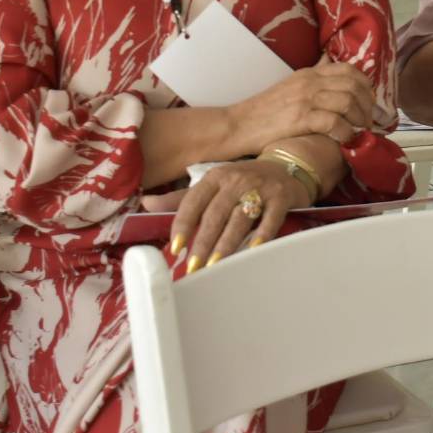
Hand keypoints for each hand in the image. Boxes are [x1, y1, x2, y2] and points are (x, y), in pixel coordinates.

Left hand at [167, 158, 314, 269]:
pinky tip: (252, 251)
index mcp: (215, 177)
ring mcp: (260, 188)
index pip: (193, 201)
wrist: (286, 166)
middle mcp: (236, 180)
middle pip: (215, 214)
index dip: (183, 225)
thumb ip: (182, 198)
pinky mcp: (281, 197)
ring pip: (239, 219)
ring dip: (226, 244)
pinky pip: (270, 219)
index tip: (176, 247)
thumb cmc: (243, 181)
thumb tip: (147, 204)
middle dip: (203, 242)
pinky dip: (261, 235)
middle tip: (193, 266)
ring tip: (214, 265)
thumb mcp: (213, 184)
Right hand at [230, 59, 375, 154]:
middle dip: (367, 106)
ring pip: (348, 101)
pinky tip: (346, 141)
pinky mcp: (300, 118)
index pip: (349, 70)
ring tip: (360, 133)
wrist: (238, 125)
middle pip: (353, 85)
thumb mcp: (291, 86)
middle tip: (368, 122)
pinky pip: (335, 122)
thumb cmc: (265, 111)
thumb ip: (313, 78)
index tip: (369, 103)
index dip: (366, 87)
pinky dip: (346, 133)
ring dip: (360, 120)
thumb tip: (329, 64)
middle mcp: (310, 82)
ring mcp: (305, 99)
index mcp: (309, 73)